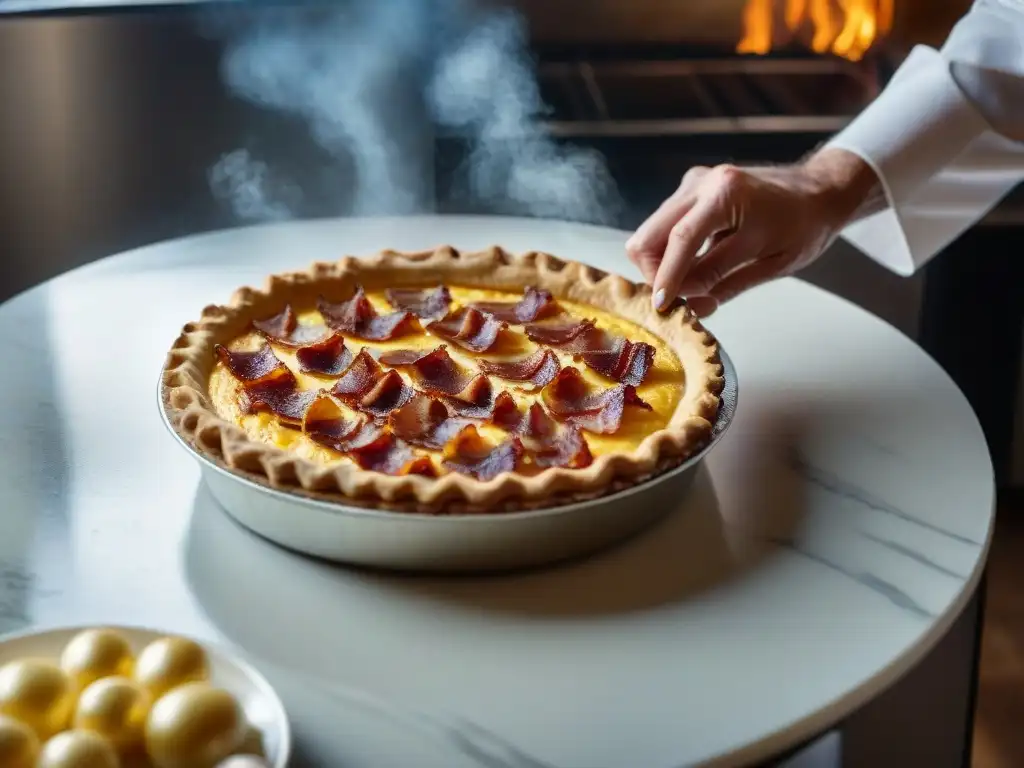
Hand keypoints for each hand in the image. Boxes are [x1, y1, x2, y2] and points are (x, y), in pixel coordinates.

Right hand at [625, 148, 880, 316]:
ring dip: (660, 263)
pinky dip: (669, 250)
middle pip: (650, 234)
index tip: (661, 308)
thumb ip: (726, 284)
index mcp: (730, 197)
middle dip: (654, 272)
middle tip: (672, 299)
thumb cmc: (804, 227)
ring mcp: (694, 182)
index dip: (667, 279)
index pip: (681, 242)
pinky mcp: (690, 187)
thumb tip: (690, 306)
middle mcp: (705, 184)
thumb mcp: (771, 263)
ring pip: (651, 231)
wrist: (817, 191)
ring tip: (687, 284)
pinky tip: (692, 265)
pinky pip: (663, 224)